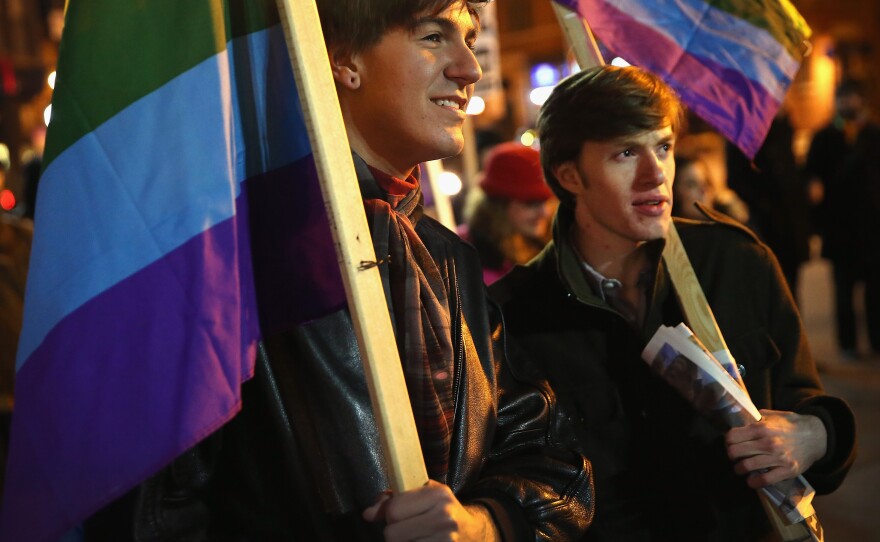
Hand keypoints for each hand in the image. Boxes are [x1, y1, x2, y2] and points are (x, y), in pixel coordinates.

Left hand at [362, 480, 500, 541]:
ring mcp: (445, 541)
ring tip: (415, 538)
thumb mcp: (425, 496)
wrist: (475, 534)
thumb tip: (368, 514)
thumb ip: (395, 500)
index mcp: (437, 495)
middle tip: (405, 530)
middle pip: (392, 534)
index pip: (393, 509)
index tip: (394, 516)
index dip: (388, 514)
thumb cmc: (444, 512)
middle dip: (393, 533)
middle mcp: (443, 517)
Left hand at [725, 409, 827, 488]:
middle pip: (735, 452)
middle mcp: (767, 442)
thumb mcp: (774, 415)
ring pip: (746, 466)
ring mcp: (778, 457)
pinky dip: (754, 482)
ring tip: (740, 468)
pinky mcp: (787, 470)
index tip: (729, 444)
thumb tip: (740, 420)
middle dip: (731, 455)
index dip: (728, 441)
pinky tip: (751, 480)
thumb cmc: (793, 424)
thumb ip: (757, 418)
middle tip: (734, 457)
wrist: (818, 436)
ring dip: (739, 469)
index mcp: (761, 427)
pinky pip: (765, 480)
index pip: (732, 436)